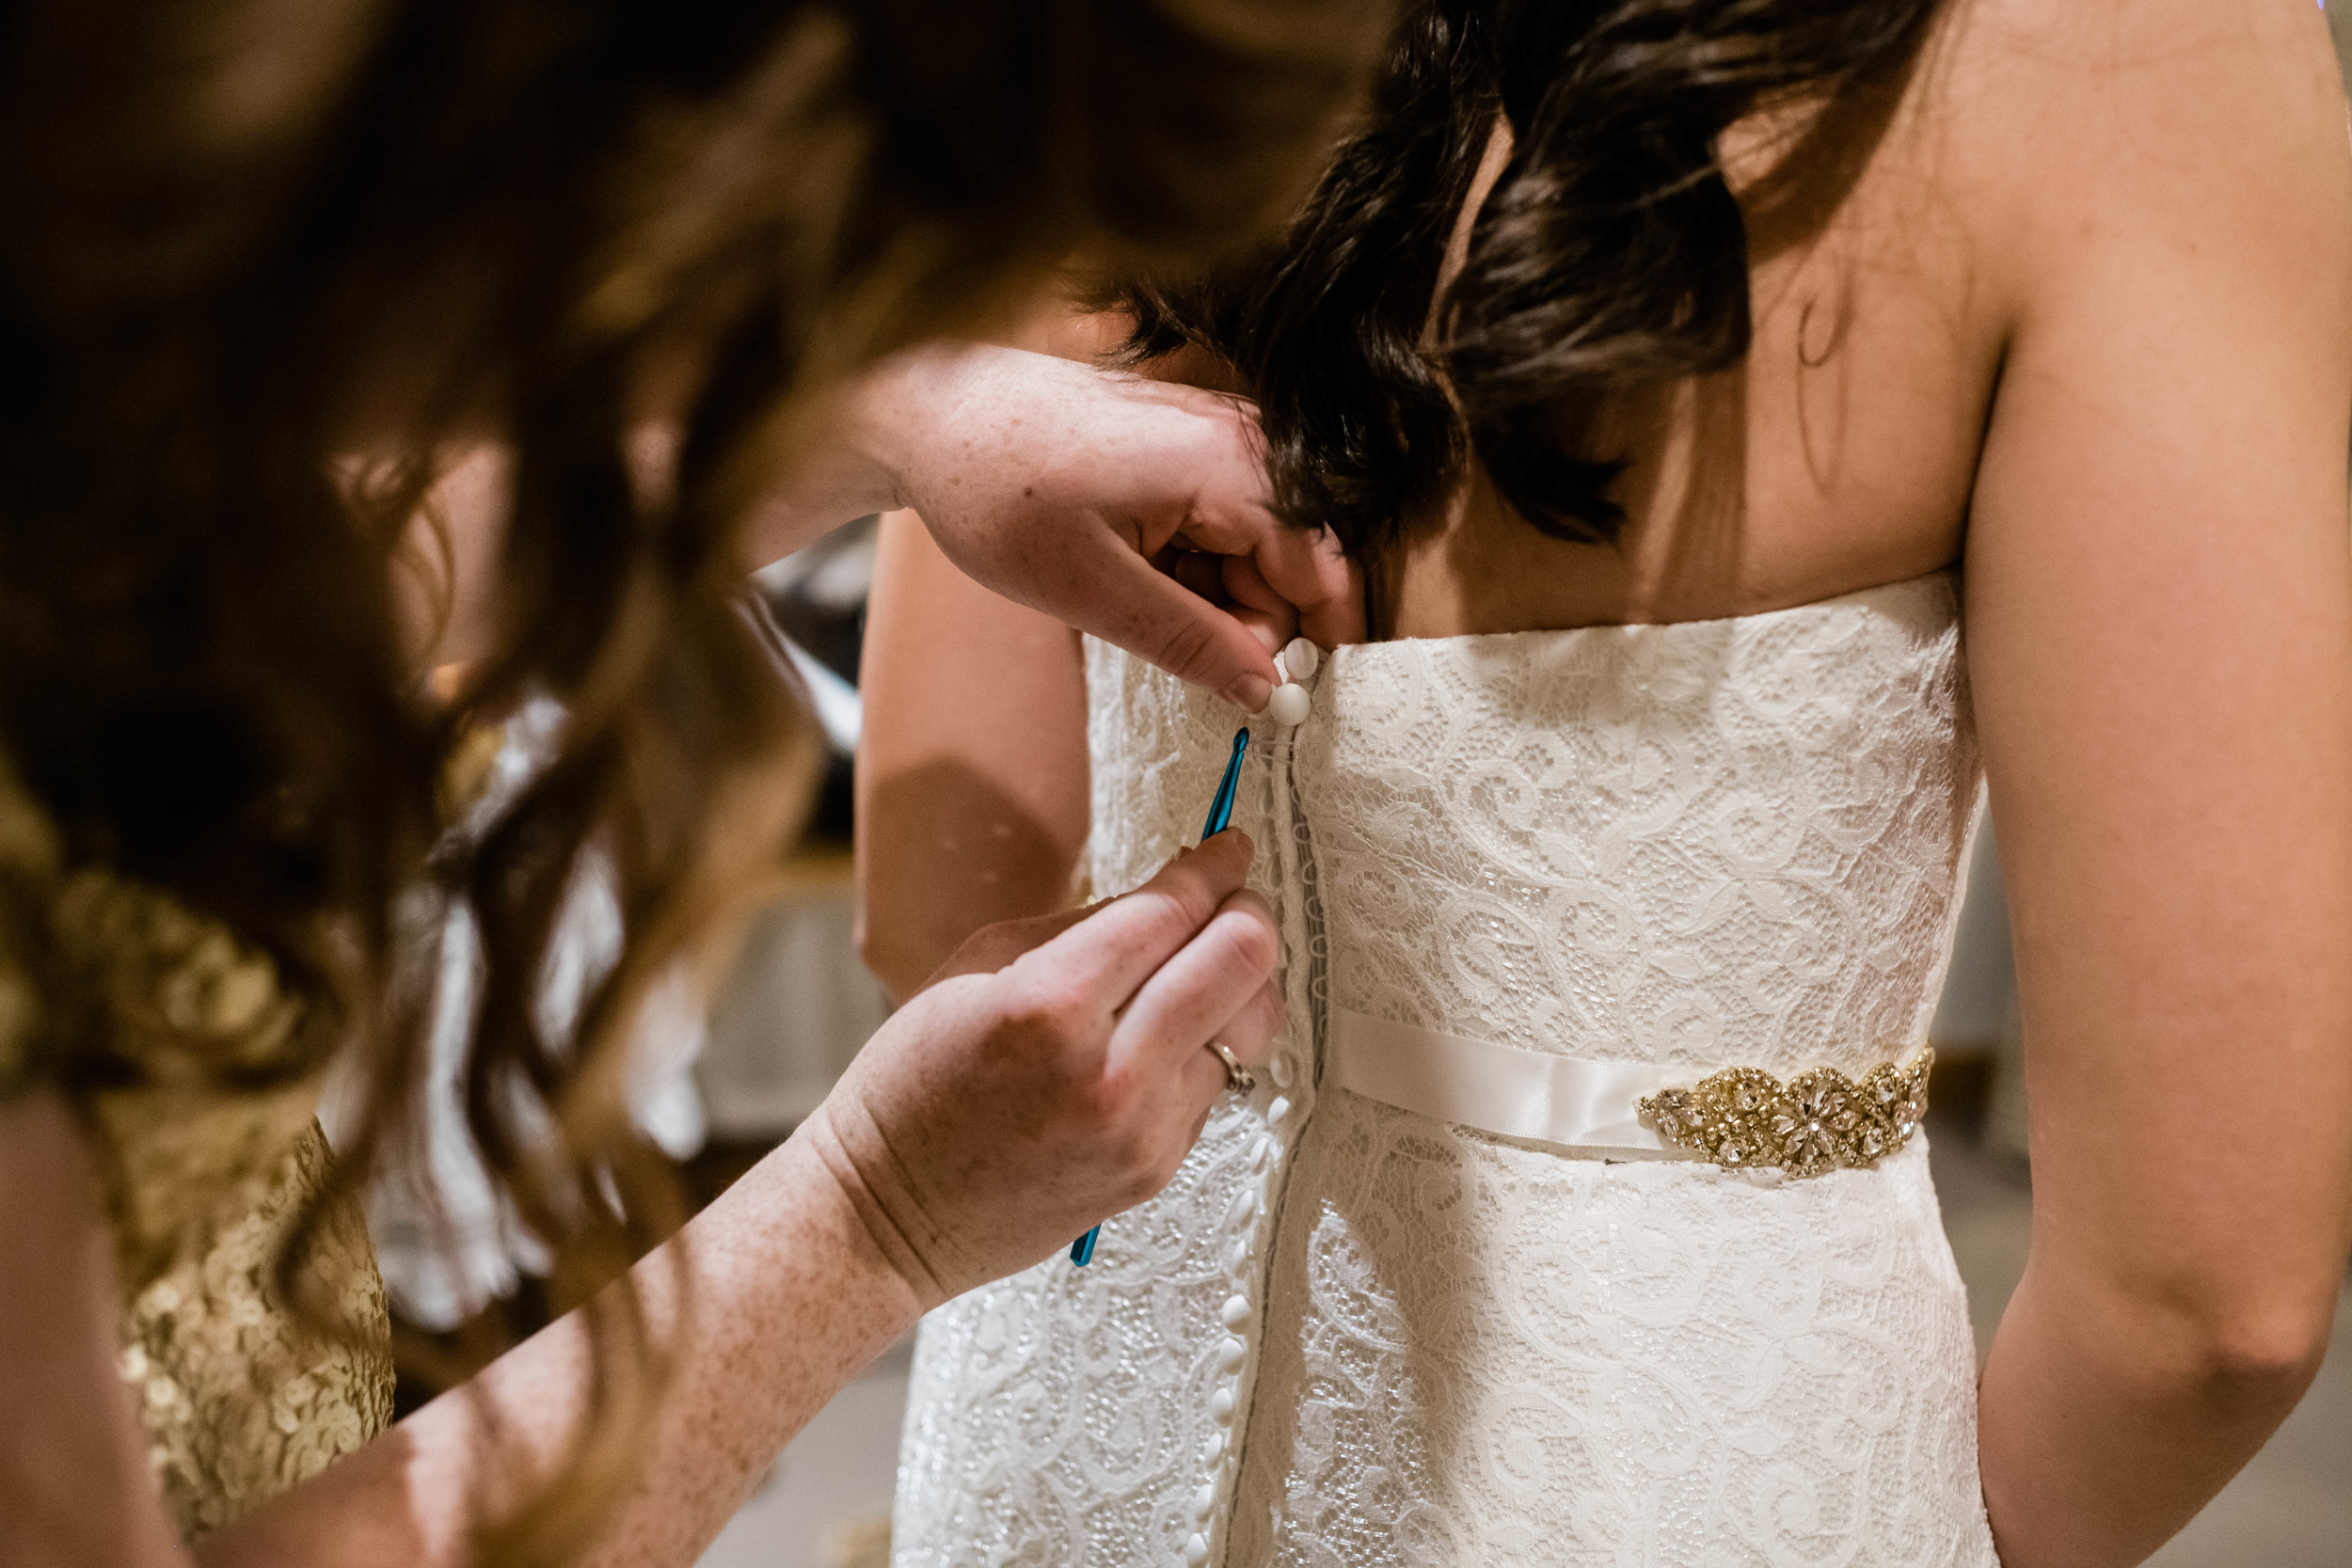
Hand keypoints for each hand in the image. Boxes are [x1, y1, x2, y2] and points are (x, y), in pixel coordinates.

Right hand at [800, 831, 1280, 1306]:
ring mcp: (1142, 1128)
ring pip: (1250, 1024)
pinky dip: (1203, 1047)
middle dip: (1247, 913)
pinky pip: (1216, 1082)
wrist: (890, 1214)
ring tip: (1202, 970)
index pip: (1172, 910)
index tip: (1229, 846)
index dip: (1214, 867)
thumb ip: (1086, 924)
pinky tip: (1160, 1039)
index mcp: (1051, 1002)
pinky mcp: (1156, 1169)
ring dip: (1236, 985)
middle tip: (1231, 899)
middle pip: (1242, 959)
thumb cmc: (916, 1077)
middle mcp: (1110, 1071)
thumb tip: (1174, 891)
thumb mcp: (979, 966)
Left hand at [859, 344, 1362, 708]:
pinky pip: (1218, 530)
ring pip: (1252, 554)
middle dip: (1245, 625)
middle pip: (1291, 566)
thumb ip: (1192, 644)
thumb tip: (1266, 694)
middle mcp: (1241, 444)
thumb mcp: (1094, 590)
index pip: (1322, 572)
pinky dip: (1186, 570)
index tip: (1283, 706)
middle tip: (1169, 650)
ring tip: (1127, 598)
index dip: (1310, 645)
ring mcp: (1216, 442)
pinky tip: (1128, 574)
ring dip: (1208, 600)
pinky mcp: (1188, 451)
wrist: (930, 416)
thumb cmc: (999, 490)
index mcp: (1232, 468)